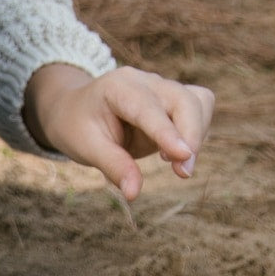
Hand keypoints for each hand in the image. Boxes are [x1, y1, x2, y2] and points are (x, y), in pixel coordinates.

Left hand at [23, 64, 214, 200]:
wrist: (74, 109)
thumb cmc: (77, 127)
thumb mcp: (87, 148)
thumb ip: (113, 166)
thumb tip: (134, 193)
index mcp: (118, 88)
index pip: (149, 109)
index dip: (167, 132)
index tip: (183, 156)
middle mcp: (145, 82)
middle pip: (184, 99)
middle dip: (191, 135)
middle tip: (183, 173)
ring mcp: (162, 88)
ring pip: (199, 101)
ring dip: (197, 134)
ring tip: (177, 166)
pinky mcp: (173, 100)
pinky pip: (199, 108)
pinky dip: (197, 131)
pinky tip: (177, 153)